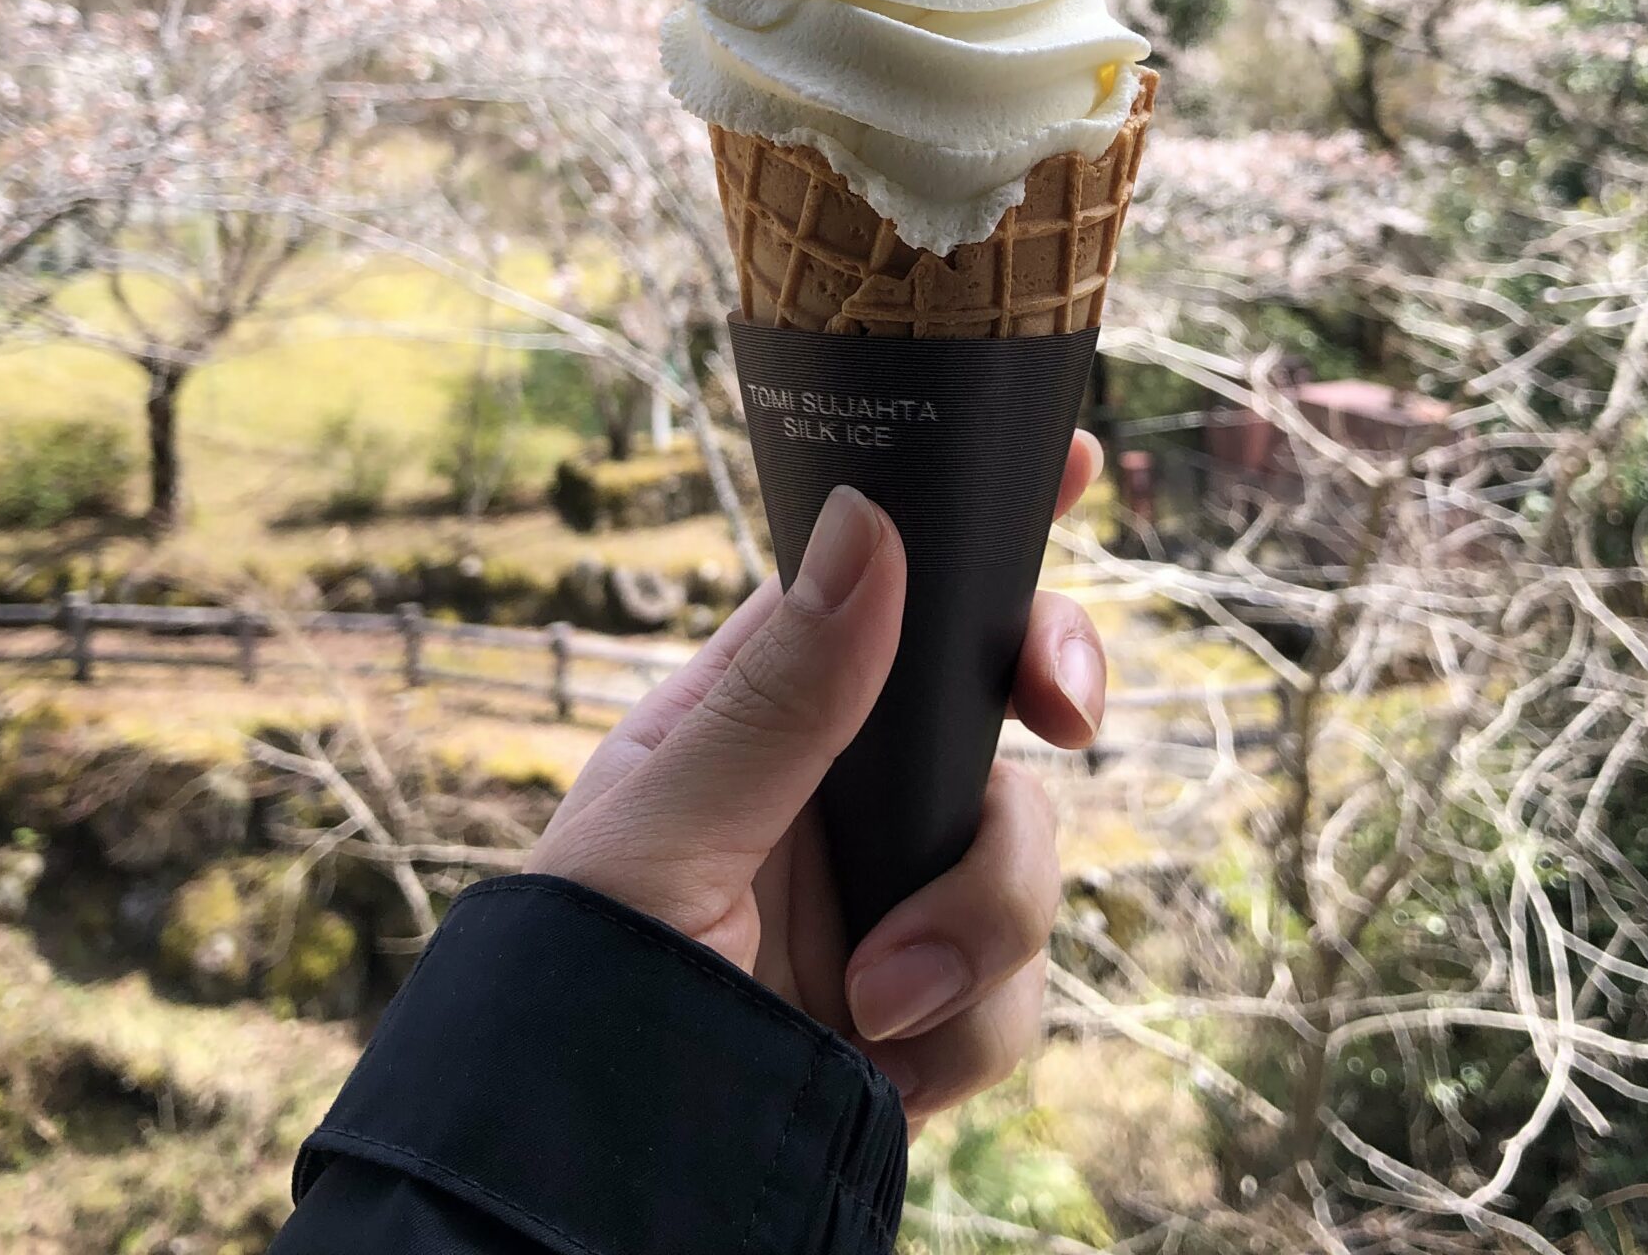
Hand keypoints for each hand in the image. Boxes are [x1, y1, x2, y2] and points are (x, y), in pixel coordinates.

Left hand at [526, 432, 1107, 1124]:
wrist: (588, 1195)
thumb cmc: (575, 989)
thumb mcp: (664, 829)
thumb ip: (783, 694)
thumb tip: (871, 523)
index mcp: (759, 714)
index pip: (877, 583)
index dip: (974, 521)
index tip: (1073, 466)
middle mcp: (838, 791)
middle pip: (994, 696)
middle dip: (1048, 696)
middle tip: (1069, 711)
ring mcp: (893, 898)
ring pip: (1028, 848)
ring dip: (982, 924)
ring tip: (873, 1001)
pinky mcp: (932, 1007)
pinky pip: (1023, 989)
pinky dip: (971, 1028)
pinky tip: (884, 1060)